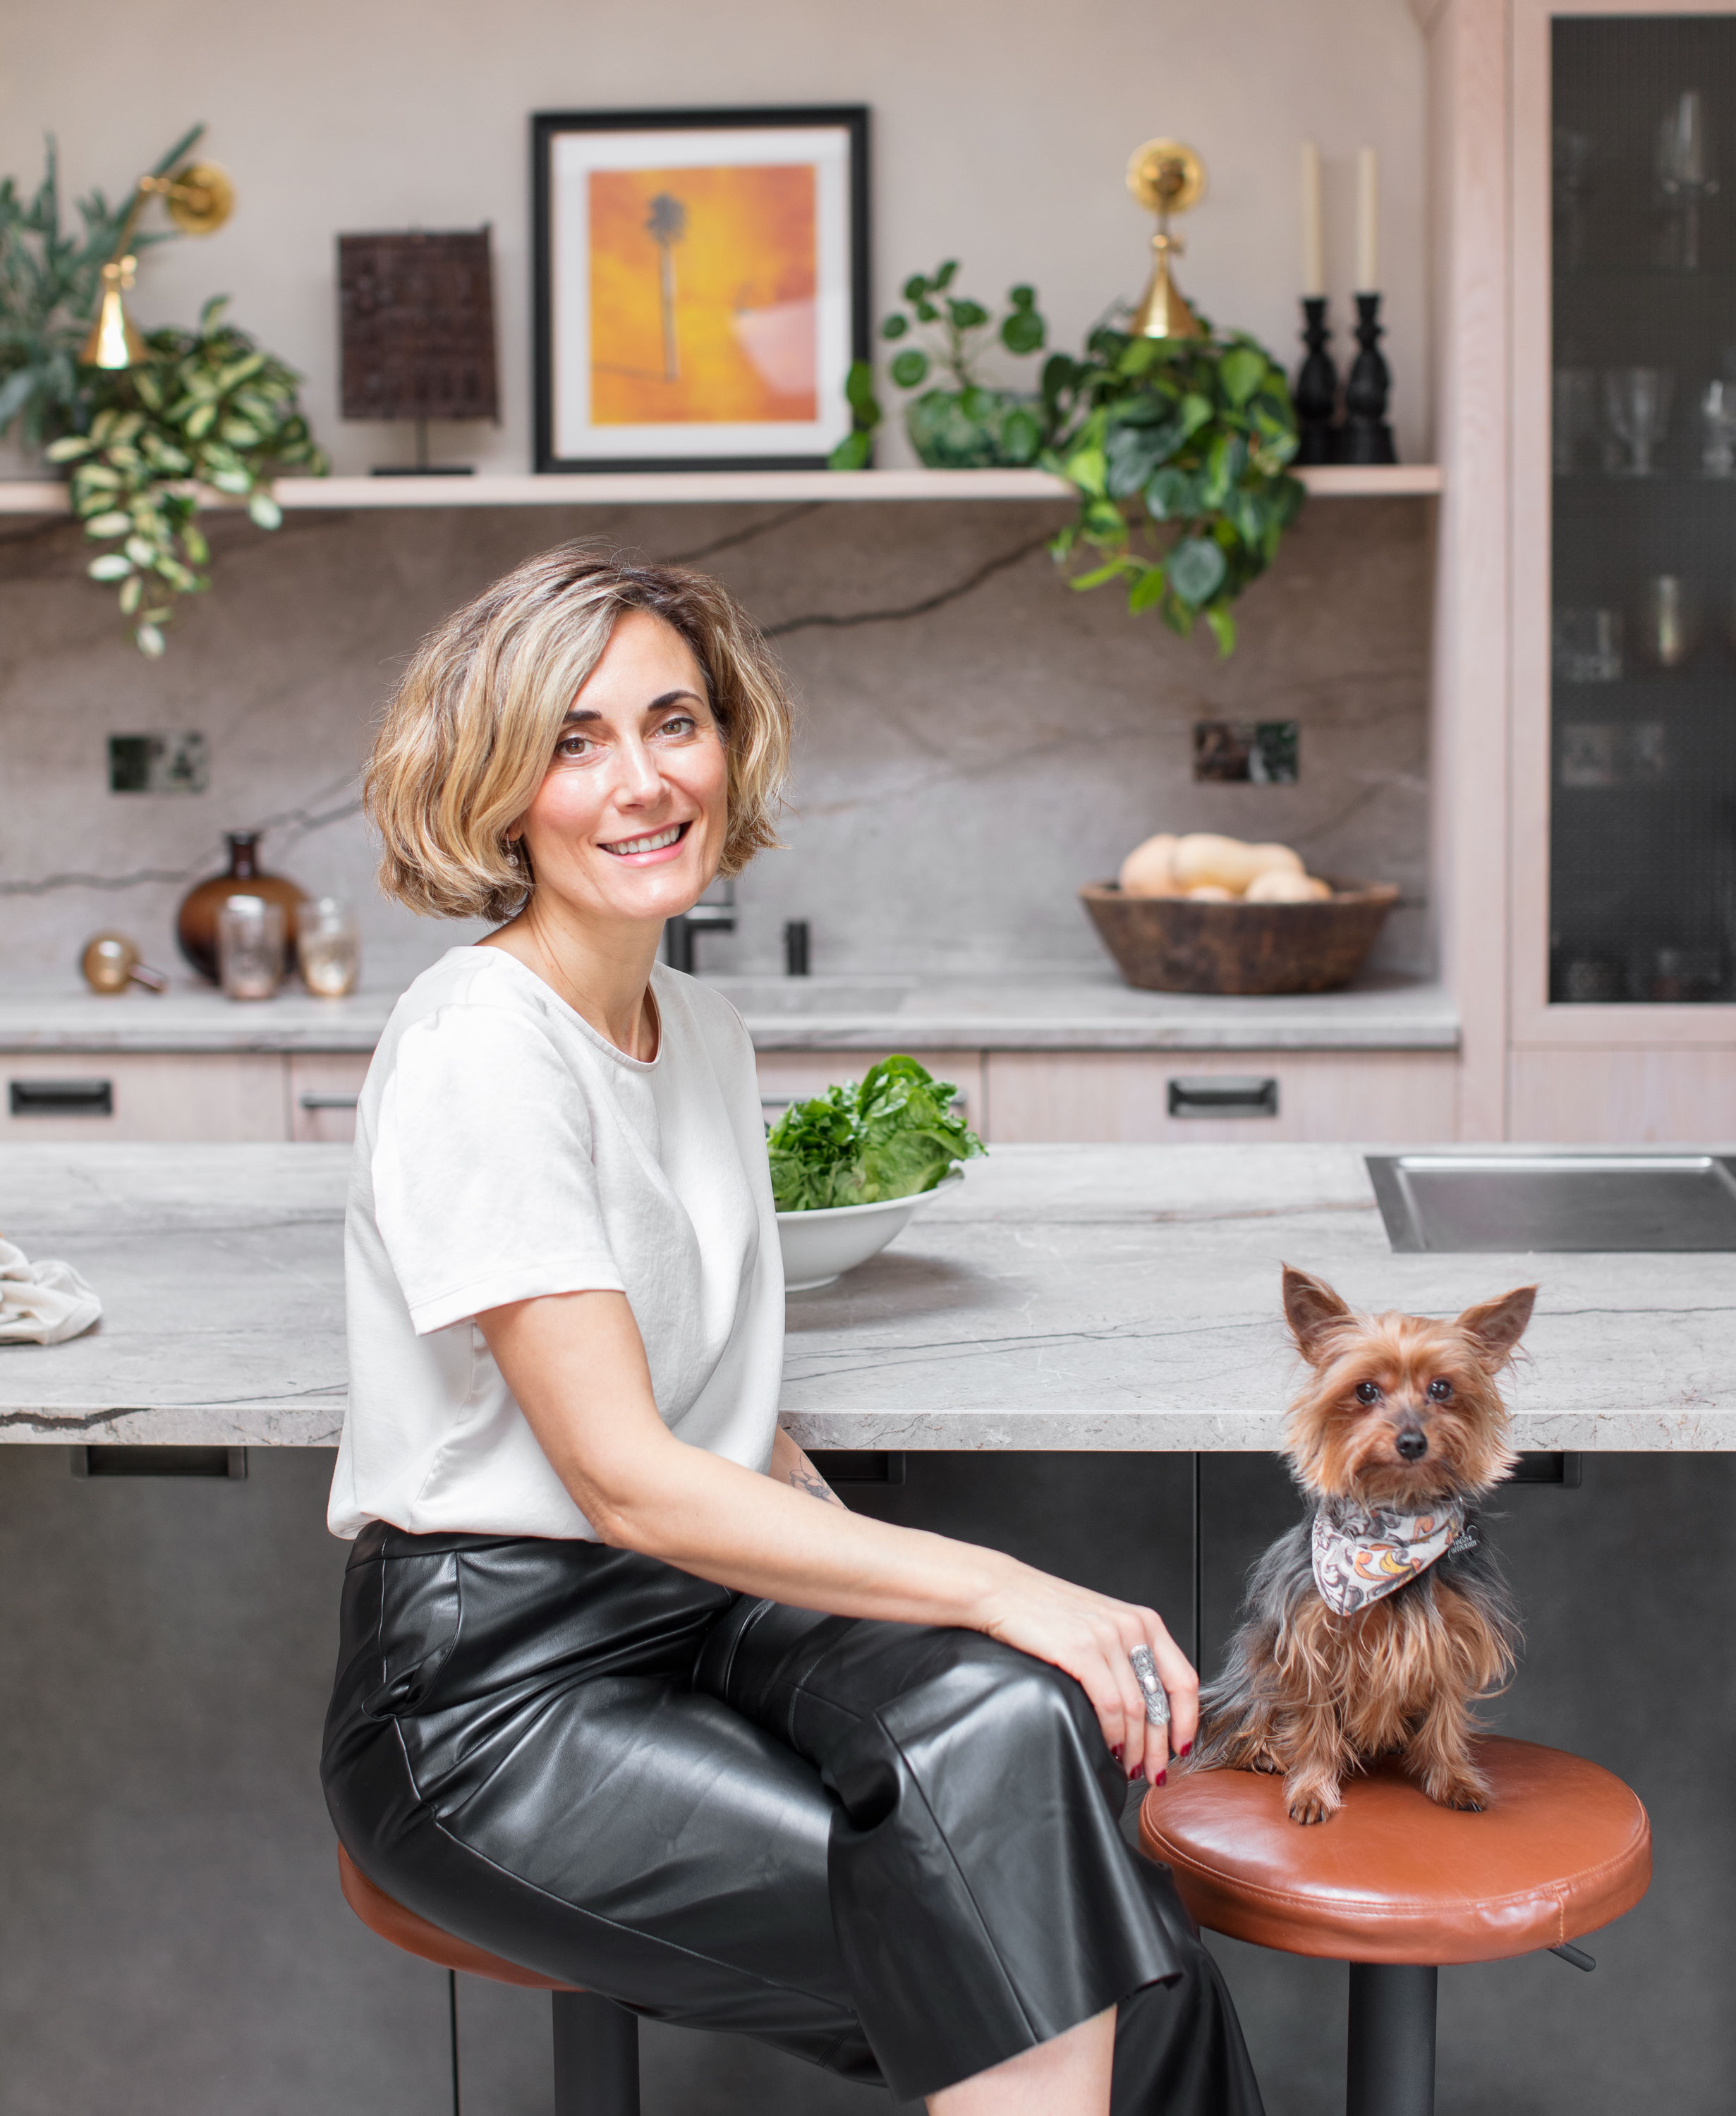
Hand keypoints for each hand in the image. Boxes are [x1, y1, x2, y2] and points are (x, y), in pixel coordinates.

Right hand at [969, 1561, 1197, 1783]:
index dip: (1187, 1722)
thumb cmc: (1048, 1611)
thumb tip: (1145, 1706)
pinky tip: (1109, 1748)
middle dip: (1161, 1747)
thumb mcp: (1102, 1624)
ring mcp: (1107, 1639)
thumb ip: (1127, 1654)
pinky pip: (1109, 1706)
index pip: (1184, 1680)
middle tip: (1155, 1773)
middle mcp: (1132, 1629)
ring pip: (1137, 1710)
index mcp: (1145, 1622)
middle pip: (1161, 1702)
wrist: (1004, 1590)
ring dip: (1137, 1748)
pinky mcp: (1081, 1652)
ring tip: (1130, 1768)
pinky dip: (1113, 1734)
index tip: (1181, 1748)